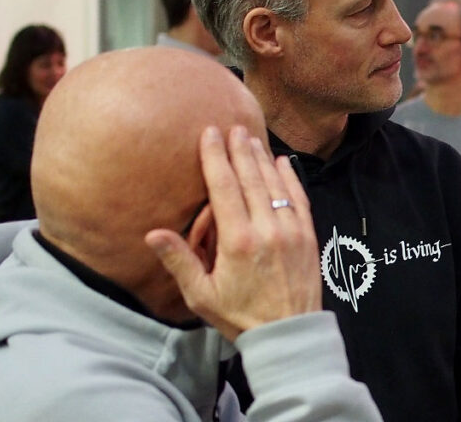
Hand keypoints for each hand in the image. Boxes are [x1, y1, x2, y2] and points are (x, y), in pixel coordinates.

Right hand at [145, 125, 320, 340]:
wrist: (288, 333)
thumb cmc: (240, 316)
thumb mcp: (202, 295)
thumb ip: (179, 261)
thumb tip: (152, 234)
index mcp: (238, 241)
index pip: (224, 188)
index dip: (216, 157)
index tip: (209, 134)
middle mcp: (267, 229)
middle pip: (251, 178)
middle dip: (239, 150)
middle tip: (231, 127)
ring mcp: (291, 231)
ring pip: (275, 185)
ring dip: (261, 159)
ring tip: (250, 139)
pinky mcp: (308, 236)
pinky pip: (299, 198)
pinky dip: (290, 178)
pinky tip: (282, 162)